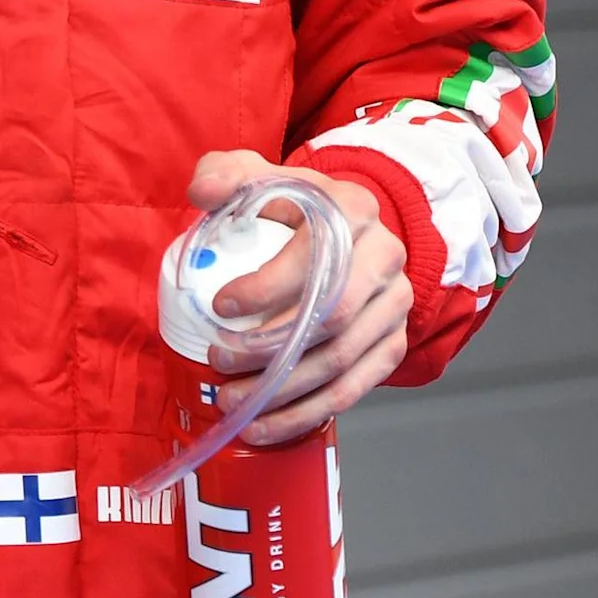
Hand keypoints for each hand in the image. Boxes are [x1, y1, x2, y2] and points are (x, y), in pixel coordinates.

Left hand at [184, 150, 411, 444]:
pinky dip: (307, 413)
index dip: (266, 287)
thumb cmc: (290, 205)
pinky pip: (354, 389)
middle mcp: (385, 257)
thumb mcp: (256, 174)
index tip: (218, 306)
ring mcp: (394, 305)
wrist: (341, 232)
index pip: (315, 257)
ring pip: (341, 361)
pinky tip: (265, 424)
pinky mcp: (392, 344)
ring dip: (283, 391)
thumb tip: (203, 195)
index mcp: (353, 210)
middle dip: (269, 348)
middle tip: (219, 360)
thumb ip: (225, 174)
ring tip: (233, 401)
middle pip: (331, 318)